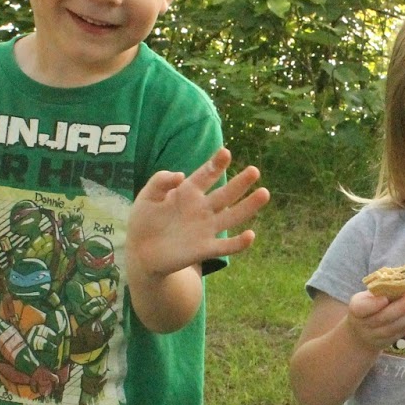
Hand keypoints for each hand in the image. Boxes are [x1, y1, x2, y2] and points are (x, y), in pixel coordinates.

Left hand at [126, 147, 269, 277]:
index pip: (205, 175)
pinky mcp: (204, 249)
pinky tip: (250, 235)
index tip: (225, 153)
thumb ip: (159, 181)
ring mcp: (205, 229)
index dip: (216, 164)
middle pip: (225, 194)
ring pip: (232, 216)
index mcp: (188, 193)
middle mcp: (201, 209)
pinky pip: (225, 246)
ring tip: (264, 193)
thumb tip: (180, 176)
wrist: (141, 252)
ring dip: (249, 206)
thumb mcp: (146, 196)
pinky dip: (238, 243)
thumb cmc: (144, 221)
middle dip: (240, 183)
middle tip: (254, 170)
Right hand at [343, 289, 404, 352]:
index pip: (362, 308)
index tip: (385, 298)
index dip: (374, 305)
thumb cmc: (368, 307)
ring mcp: (376, 336)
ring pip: (395, 328)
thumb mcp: (366, 297)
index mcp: (356, 309)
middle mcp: (364, 325)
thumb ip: (380, 290)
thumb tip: (404, 278)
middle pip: (382, 318)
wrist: (361, 333)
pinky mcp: (388, 342)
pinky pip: (402, 332)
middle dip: (399, 308)